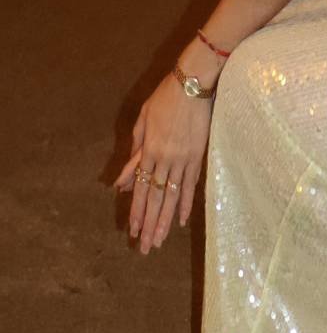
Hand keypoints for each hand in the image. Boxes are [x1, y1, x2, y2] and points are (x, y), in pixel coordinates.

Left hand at [113, 69, 213, 253]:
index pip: (139, 188)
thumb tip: (121, 180)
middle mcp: (165, 159)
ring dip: (166, 221)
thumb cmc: (165, 98)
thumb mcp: (143, 120)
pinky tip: (182, 220)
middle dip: (149, 225)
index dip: (136, 211)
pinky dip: (186, 203)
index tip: (132, 231)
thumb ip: (134, 151)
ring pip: (172, 197)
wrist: (194, 85)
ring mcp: (184, 160)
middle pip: (155, 198)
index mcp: (149, 150)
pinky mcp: (199, 156)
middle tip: (146, 247)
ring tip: (161, 241)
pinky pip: (191, 185)